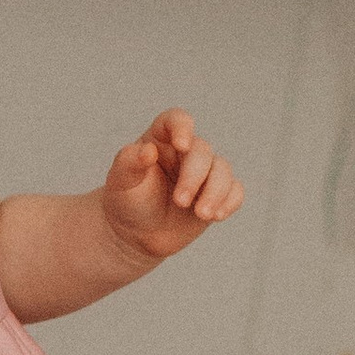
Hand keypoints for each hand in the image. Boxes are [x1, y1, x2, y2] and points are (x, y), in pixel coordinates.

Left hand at [99, 111, 243, 265]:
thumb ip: (128, 162)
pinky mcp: (216, 194)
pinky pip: (234, 191)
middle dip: (194, 177)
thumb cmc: (127, 200)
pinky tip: (217, 216)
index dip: (182, 128)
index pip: (176, 120)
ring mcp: (204, 172)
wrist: (136, 233)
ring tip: (202, 214)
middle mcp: (186, 151)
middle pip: (202, 151)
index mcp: (161, 139)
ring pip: (223, 170)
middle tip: (180, 202)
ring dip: (216, 192)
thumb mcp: (120, 181)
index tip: (181, 145)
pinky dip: (230, 201)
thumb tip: (148, 150)